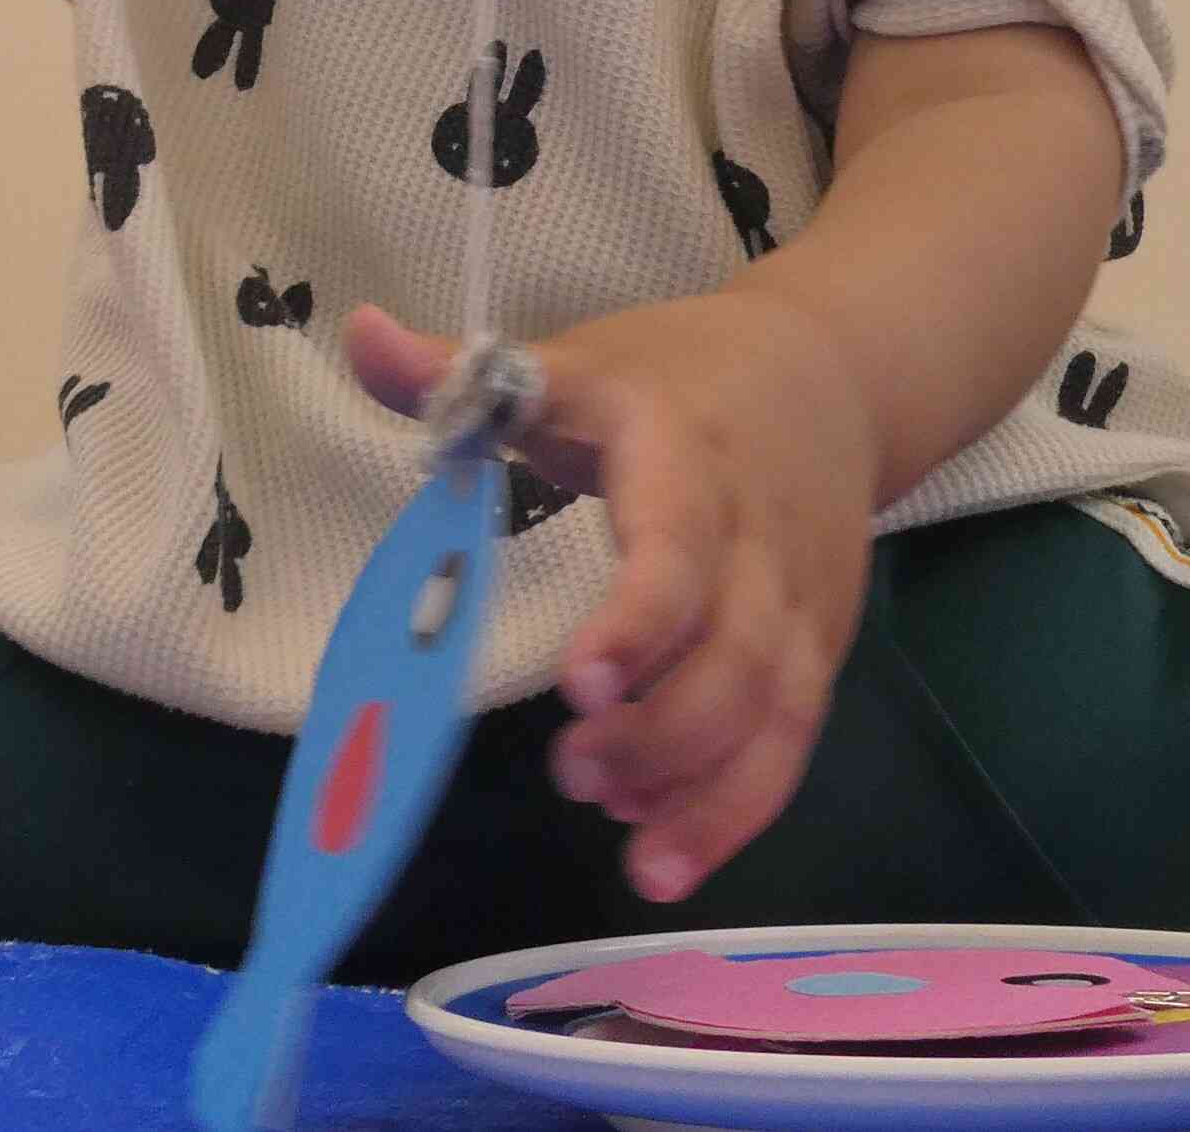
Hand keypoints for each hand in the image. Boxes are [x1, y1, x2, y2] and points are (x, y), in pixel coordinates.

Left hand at [347, 293, 879, 904]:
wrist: (832, 373)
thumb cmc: (677, 373)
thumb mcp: (578, 360)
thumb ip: (464, 374)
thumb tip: (357, 330)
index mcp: (685, 455)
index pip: (678, 540)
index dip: (640, 615)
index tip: (580, 683)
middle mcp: (755, 538)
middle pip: (736, 649)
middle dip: (663, 730)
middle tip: (573, 774)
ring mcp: (799, 602)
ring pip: (774, 708)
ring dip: (703, 787)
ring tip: (626, 849)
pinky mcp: (819, 650)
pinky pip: (793, 741)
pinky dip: (737, 807)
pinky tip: (665, 859)